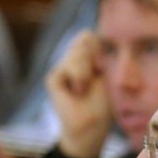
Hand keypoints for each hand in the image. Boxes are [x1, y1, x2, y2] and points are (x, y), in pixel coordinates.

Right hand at [48, 31, 111, 157]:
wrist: (91, 125)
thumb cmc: (101, 103)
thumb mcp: (104, 73)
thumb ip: (95, 52)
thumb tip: (85, 32)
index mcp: (86, 57)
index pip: (86, 36)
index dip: (96, 45)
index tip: (102, 66)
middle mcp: (72, 60)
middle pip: (81, 41)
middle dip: (93, 59)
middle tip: (95, 79)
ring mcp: (62, 69)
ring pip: (75, 54)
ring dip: (85, 71)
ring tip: (84, 89)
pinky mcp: (53, 78)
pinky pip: (65, 68)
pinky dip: (76, 79)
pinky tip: (77, 91)